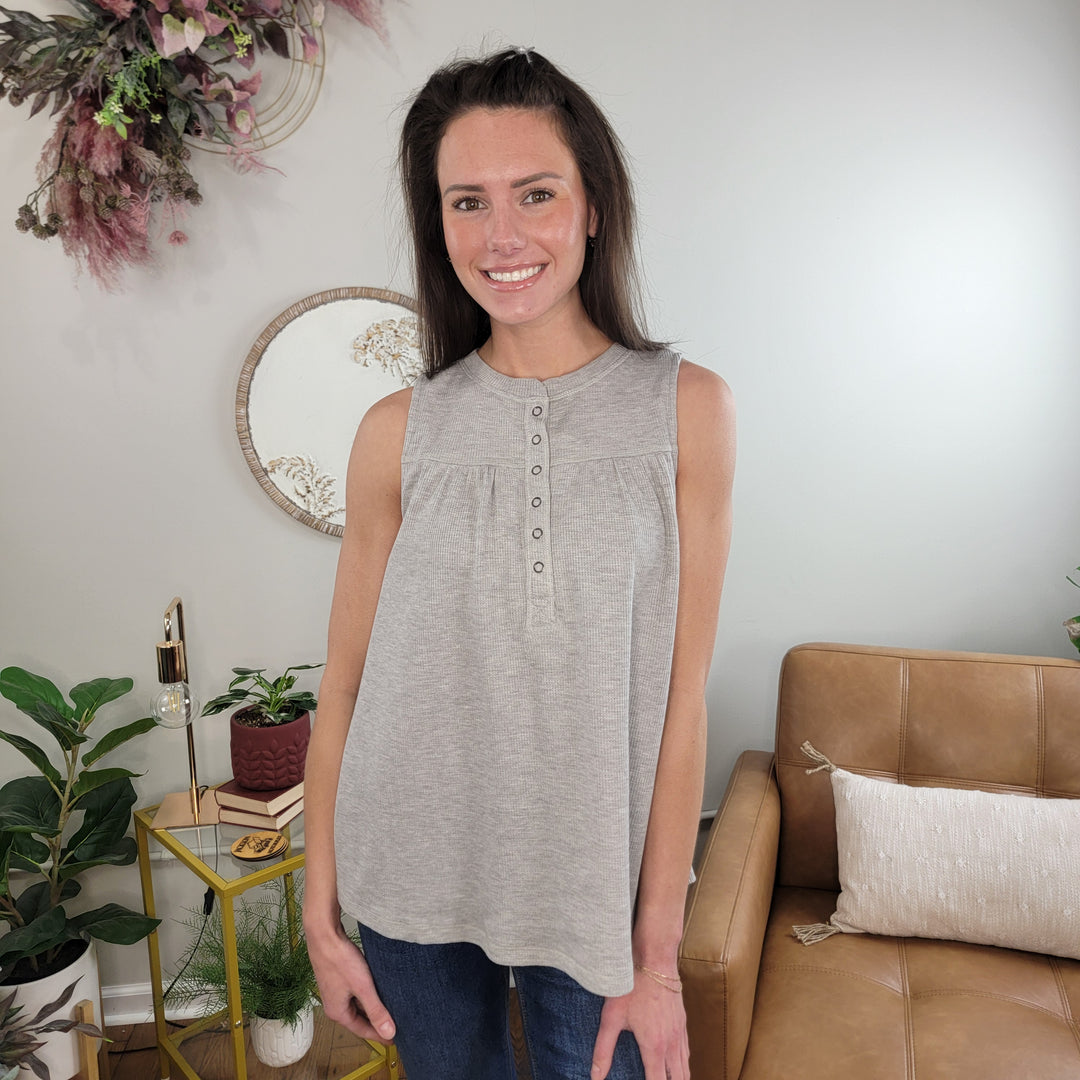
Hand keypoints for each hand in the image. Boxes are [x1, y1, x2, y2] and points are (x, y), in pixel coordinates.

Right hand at [308, 920, 395, 1042]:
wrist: (324, 935)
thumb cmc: (339, 959)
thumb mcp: (363, 987)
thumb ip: (376, 1010)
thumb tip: (388, 1032)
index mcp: (338, 1012)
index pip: (362, 1030)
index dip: (379, 1035)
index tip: (394, 1038)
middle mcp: (334, 1004)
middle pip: (359, 1018)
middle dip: (376, 1021)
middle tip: (395, 1022)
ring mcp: (335, 990)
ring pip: (358, 1004)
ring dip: (372, 1006)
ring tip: (390, 1006)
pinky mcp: (338, 978)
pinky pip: (355, 992)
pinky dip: (366, 994)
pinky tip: (377, 988)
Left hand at [591, 967, 689, 1079]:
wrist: (655, 959)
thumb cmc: (631, 986)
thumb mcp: (612, 1017)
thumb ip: (603, 1050)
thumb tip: (595, 1077)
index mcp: (654, 1047)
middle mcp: (671, 1043)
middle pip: (679, 1079)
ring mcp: (679, 1032)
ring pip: (686, 1067)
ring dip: (679, 1078)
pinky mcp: (682, 1021)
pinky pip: (687, 1051)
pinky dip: (683, 1064)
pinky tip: (676, 1064)